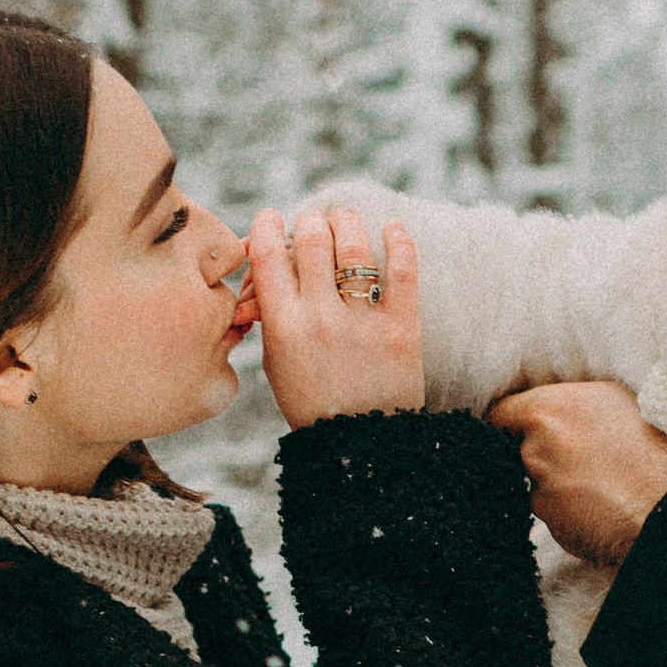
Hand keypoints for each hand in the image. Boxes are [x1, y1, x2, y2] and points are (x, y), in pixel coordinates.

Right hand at [249, 207, 424, 428]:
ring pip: (354, 246)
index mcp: (282, 326)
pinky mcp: (401, 328)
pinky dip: (399, 240)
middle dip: (310, 221)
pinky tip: (393, 227)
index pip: (269, 253)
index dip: (269, 225)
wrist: (360, 448)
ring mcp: (362, 322)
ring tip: (344, 218)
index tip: (273, 218)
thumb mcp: (277, 362)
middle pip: (312, 239)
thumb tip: (263, 270)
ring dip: (347, 222)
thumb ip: (270, 314)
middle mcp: (320, 318)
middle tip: (315, 223)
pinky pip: (403, 270)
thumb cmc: (313, 401)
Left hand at [488, 379, 666, 566]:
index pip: (500, 413)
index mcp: (546, 411)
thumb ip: (568, 403)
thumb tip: (551, 410)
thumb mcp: (612, 399)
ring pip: (538, 486)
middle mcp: (535, 452)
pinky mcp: (555, 530)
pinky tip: (606, 507)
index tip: (525, 425)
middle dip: (540, 453)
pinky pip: (557, 516)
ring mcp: (542, 496)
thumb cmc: (657, 446)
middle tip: (579, 456)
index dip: (514, 420)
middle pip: (517, 451)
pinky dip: (574, 513)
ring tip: (602, 484)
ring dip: (559, 486)